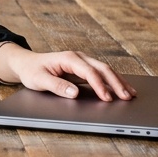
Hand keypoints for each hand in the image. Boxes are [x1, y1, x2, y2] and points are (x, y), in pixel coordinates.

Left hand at [0, 43, 135, 101]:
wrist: (27, 63)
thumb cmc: (32, 71)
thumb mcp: (39, 80)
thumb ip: (56, 86)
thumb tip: (74, 93)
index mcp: (68, 58)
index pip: (89, 72)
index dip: (99, 86)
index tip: (107, 98)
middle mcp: (78, 57)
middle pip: (102, 69)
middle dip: (116, 83)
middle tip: (126, 97)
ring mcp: (82, 62)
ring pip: (105, 70)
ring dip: (118, 81)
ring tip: (130, 94)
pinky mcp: (83, 68)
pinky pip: (101, 74)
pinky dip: (113, 81)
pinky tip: (121, 88)